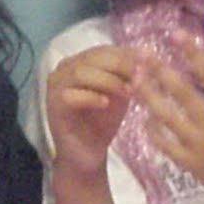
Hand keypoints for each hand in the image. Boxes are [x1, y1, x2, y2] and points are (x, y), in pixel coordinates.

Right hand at [44, 46, 141, 176]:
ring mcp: (55, 86)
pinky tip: (106, 104)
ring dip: (108, 81)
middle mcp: (64, 69)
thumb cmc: (103, 122)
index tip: (150, 63)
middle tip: (141, 77)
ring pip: (81, 73)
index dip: (127, 54)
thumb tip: (148, 54)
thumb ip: (129, 74)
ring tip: (128, 93)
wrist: (88, 154)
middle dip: (121, 65)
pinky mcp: (53, 105)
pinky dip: (91, 97)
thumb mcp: (121, 93)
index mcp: (80, 62)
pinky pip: (70, 95)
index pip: (104, 49)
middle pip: (93, 57)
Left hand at [135, 34, 203, 203]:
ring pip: (166, 116)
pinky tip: (143, 116)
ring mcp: (200, 146)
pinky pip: (164, 143)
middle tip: (141, 52)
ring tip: (133, 79)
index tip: (177, 35)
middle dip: (159, 70)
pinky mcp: (190, 164)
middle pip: (182, 92)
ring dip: (148, 96)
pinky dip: (151, 129)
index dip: (194, 55)